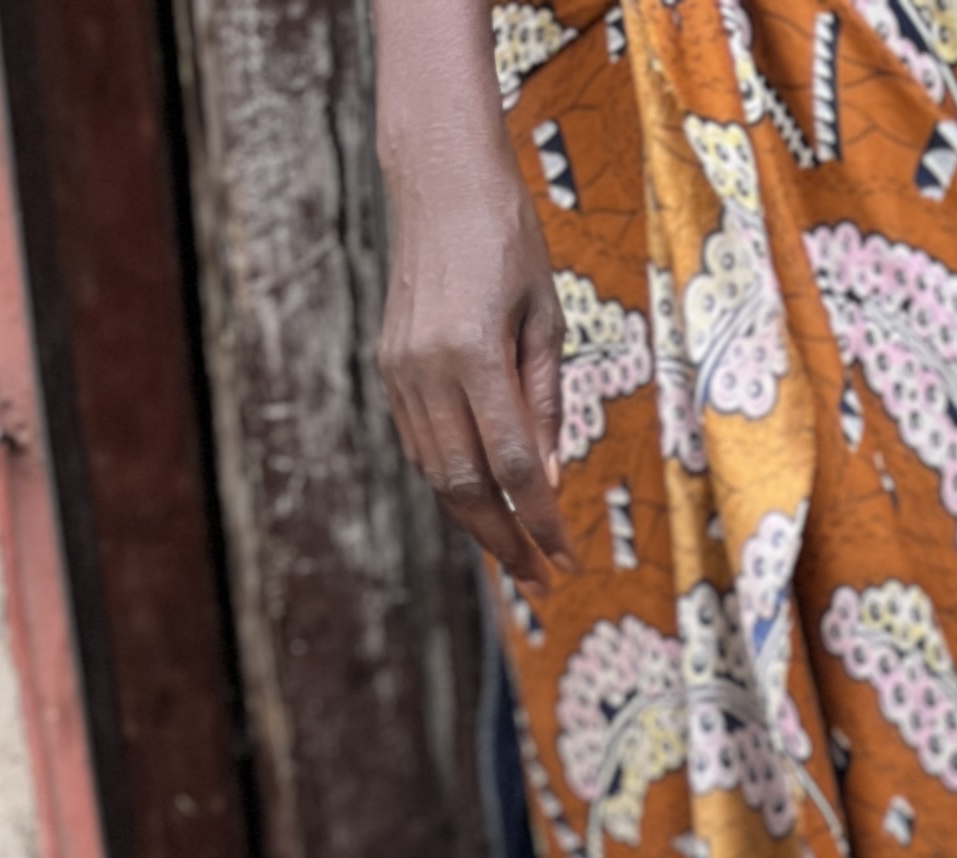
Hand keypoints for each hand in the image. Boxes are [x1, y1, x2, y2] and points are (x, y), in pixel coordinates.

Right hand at [379, 150, 576, 585]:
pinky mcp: (390, 366)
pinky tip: (482, 503)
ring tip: (515, 552)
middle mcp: (427, 369)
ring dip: (477, 521)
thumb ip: (544, 400)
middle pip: (466, 485)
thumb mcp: (546, 315)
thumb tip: (549, 478)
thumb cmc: (506, 237)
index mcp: (473, 353)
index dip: (541, 521)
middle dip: (506, 541)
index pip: (513, 464)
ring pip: (437, 473)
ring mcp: (400, 370)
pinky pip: (421, 445)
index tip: (566, 560)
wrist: (438, 179)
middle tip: (541, 579)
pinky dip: (451, 482)